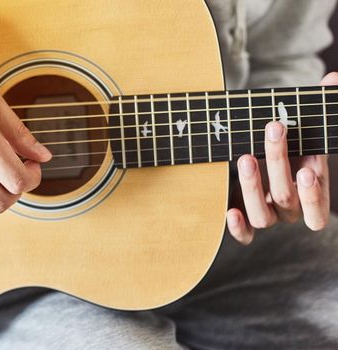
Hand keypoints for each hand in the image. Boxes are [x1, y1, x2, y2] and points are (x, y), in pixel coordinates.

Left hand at [226, 74, 335, 244]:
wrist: (263, 149)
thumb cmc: (289, 138)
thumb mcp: (305, 122)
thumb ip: (322, 105)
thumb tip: (333, 79)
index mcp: (311, 190)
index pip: (318, 211)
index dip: (314, 196)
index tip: (306, 171)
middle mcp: (289, 208)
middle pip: (286, 198)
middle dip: (279, 164)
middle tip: (272, 131)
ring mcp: (266, 214)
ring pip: (262, 216)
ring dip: (253, 188)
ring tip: (245, 157)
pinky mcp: (244, 215)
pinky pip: (244, 235)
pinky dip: (238, 227)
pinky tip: (230, 211)